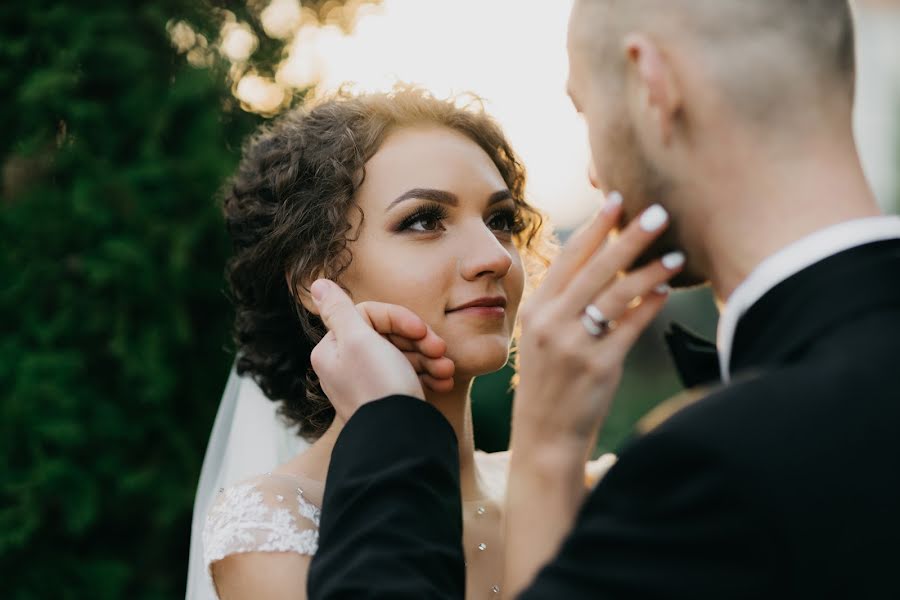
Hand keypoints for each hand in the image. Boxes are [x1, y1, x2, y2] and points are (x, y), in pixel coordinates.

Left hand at [309, 279, 454, 421]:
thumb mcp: (358, 340)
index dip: (400, 318)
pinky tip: (444, 382)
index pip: (370, 315)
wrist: (398, 440)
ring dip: (430, 358)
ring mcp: (367, 383)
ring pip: (402, 355)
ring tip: (447, 371)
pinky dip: (427, 375)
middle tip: (442, 351)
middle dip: (420, 341)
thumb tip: (316, 283)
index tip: (422, 331)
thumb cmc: (379, 387)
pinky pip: (408, 377)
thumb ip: (338, 310)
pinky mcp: (386, 399)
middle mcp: (346, 365)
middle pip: (388, 334)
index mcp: (333, 349)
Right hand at [513, 195, 682, 450]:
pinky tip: (667, 290)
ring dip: (649, 270)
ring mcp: (573, 344)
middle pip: (596, 268)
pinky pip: (631, 327)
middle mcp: (551, 322)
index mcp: (536, 309)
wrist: (544, 436)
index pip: (569, 258)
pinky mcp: (598, 367)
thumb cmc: (549, 384)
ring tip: (676, 253)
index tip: (617, 200)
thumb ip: (563, 302)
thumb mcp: (542, 338)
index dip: (596, 227)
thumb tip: (600, 264)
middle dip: (629, 237)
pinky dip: (650, 306)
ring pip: (617, 295)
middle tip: (658, 211)